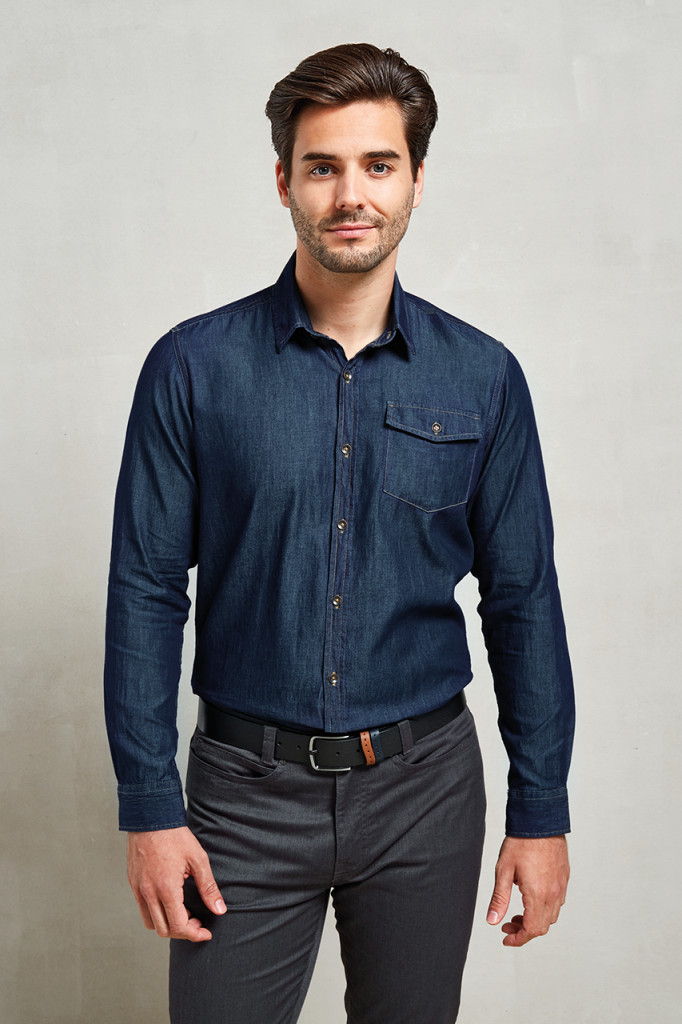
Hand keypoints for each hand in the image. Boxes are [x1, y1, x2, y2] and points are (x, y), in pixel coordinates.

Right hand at [127, 826, 225, 941]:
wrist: (150, 817)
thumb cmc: (175, 836)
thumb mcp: (198, 859)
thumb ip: (209, 887)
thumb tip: (219, 909)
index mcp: (166, 888)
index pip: (179, 926)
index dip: (194, 934)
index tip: (206, 932)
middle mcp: (149, 893)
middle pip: (164, 930)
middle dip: (183, 932)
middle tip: (197, 922)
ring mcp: (138, 889)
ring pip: (150, 923)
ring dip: (168, 925)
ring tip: (183, 912)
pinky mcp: (133, 883)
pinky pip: (143, 909)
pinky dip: (156, 913)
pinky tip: (170, 901)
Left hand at [486, 835, 568, 946]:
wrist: (540, 820)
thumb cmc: (521, 842)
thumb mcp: (503, 870)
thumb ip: (499, 898)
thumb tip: (492, 921)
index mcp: (537, 894)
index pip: (532, 929)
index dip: (518, 938)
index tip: (506, 938)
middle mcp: (553, 894)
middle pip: (543, 927)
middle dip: (524, 931)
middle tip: (507, 925)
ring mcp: (561, 886)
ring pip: (552, 916)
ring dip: (535, 920)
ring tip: (518, 912)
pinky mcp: (564, 878)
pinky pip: (558, 902)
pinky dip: (544, 908)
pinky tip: (531, 897)